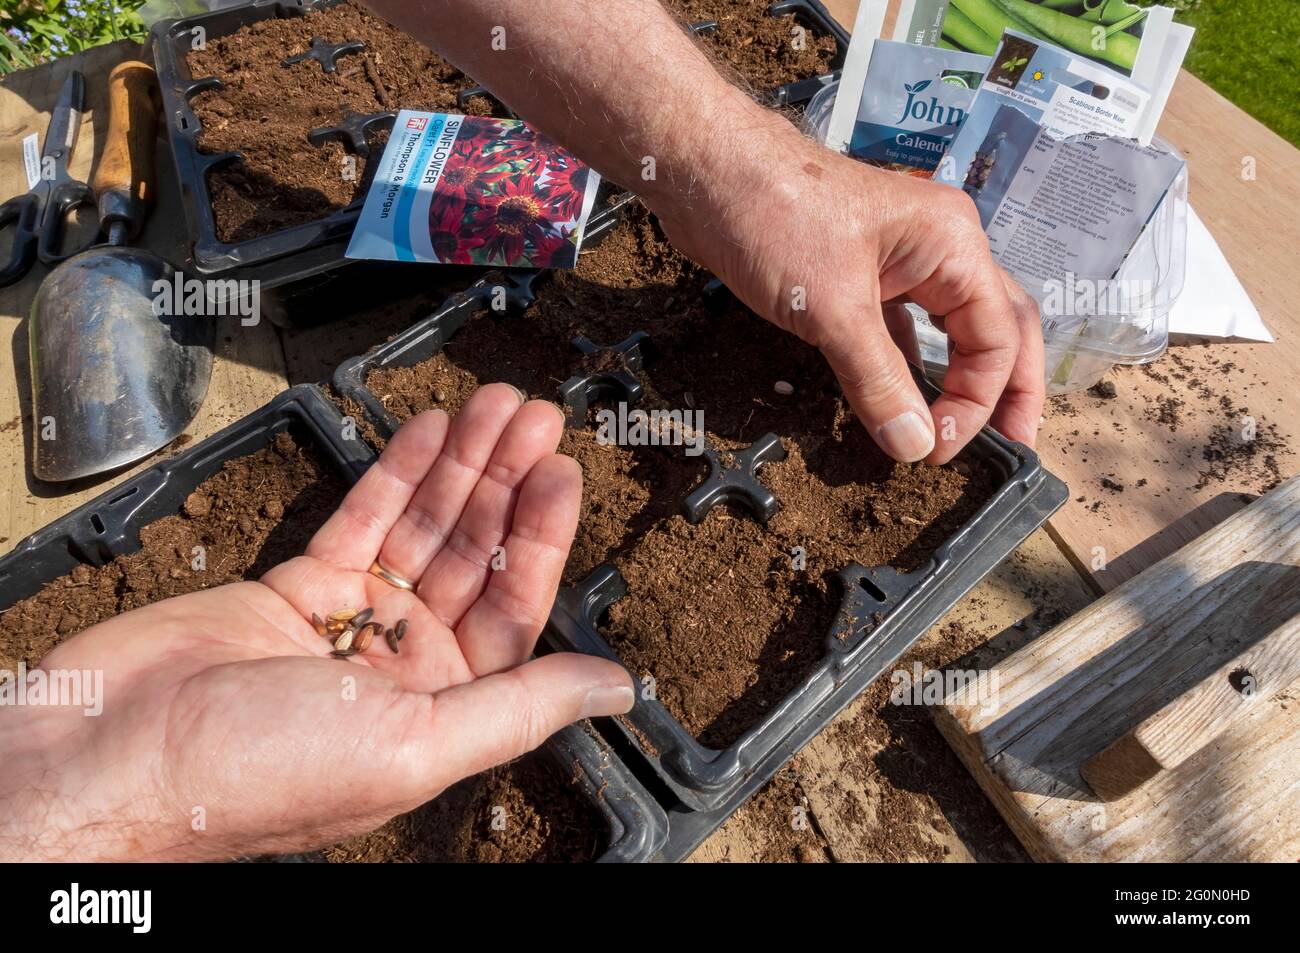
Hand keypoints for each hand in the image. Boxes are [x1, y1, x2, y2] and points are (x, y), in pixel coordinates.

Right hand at [0, 384, 633, 860]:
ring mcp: (351, 620)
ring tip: (492, 404)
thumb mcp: (416, 745)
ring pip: (422, 529)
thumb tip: (618, 692)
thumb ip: (521, 708)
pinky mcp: (296, 586)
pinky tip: (428, 429)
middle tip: (531, 416)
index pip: (513, 607)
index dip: (539, 536)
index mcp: (443, 708)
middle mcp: (406, 663)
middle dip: (503, 483)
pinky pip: (361, 520)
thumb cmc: (261, 773)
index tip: (560, 471)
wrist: (115, 756)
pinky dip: (395, 475)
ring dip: (458, 466)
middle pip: (472, 557)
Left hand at [654, 118, 1044, 463]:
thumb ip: (877, 381)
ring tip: (968, 433)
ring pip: (951, 328)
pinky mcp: (861, 276)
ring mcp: (901, 261)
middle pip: (997, 326)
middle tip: (1015, 446)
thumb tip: (914, 445)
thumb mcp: (832, 310)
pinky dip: (911, 367)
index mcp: (952, 244)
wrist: (708, 174)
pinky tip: (910, 403)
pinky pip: (902, 329)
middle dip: (1007, 388)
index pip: (996, 336)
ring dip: (962, 379)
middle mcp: (939, 249)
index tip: (941, 448)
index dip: (979, 400)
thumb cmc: (775, 216)